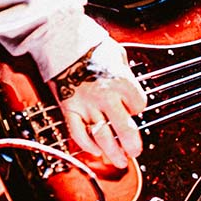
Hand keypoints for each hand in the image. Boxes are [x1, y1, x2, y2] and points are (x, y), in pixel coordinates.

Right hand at [50, 37, 145, 168]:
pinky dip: (87, 146)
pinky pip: (79, 134)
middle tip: (135, 152)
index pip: (139, 106)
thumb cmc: (89, 43)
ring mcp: (87, 105)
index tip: (133, 107)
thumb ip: (126, 72)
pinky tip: (95, 150)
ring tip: (119, 161)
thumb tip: (131, 84)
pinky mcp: (69, 109)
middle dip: (133, 145)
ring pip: (103, 138)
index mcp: (122, 81)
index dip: (138, 108)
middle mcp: (107, 97)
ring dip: (113, 153)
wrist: (61, 39)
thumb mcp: (117, 53)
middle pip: (126, 130)